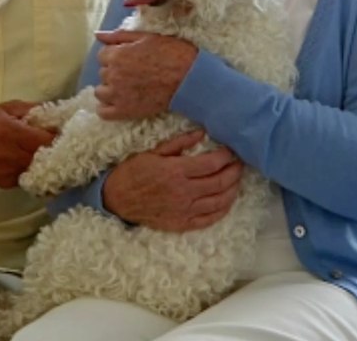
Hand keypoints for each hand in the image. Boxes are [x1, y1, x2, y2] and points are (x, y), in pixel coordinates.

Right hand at [0, 101, 55, 187]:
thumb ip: (32, 110)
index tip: (66, 131)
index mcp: (13, 133)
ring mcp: (10, 173)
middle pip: (49, 158)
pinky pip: (29, 176)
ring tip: (48, 151)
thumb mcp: (5, 108)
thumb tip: (56, 113)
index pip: (49, 140)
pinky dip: (34, 169)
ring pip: (41, 170)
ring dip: (48, 162)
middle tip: (62, 142)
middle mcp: (13, 156)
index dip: (61, 136)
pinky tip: (30, 160)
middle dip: (58, 150)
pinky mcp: (7, 184)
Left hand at [94, 29, 197, 119]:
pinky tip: (119, 102)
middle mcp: (113, 75)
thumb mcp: (145, 37)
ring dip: (110, 89)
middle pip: (102, 73)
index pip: (102, 55)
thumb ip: (118, 36)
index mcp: (117, 55)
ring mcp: (117, 95)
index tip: (128, 59)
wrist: (190, 78)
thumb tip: (97, 35)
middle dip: (114, 71)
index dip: (115, 56)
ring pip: (100, 92)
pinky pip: (103, 112)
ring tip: (127, 87)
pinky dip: (107, 108)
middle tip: (133, 73)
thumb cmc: (171, 54)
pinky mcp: (124, 111)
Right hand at [103, 129, 242, 230]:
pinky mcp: (182, 223)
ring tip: (237, 180)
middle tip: (239, 164)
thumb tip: (201, 132)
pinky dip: (222, 209)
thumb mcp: (153, 152)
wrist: (116, 199)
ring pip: (219, 201)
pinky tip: (227, 201)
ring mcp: (184, 210)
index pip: (212, 163)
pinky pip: (209, 219)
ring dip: (233, 190)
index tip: (231, 150)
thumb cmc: (134, 172)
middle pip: (220, 182)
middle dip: (234, 171)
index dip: (226, 156)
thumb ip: (179, 143)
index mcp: (176, 171)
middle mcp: (184, 192)